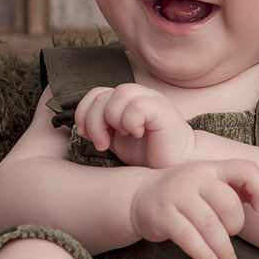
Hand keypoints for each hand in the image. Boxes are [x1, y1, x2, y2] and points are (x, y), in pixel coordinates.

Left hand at [75, 84, 195, 168]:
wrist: (178, 165)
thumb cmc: (149, 155)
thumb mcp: (117, 141)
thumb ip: (101, 128)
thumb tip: (80, 126)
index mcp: (125, 101)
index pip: (95, 93)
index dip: (84, 112)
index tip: (85, 135)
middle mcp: (138, 96)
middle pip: (103, 95)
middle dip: (94, 122)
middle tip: (102, 144)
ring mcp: (152, 100)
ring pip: (119, 94)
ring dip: (112, 120)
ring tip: (121, 137)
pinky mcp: (163, 110)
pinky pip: (137, 106)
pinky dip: (131, 121)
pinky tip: (136, 134)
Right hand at [130, 159, 258, 258]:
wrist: (140, 196)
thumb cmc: (183, 194)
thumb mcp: (206, 184)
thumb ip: (231, 190)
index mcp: (211, 168)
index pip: (246, 169)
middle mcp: (195, 177)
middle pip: (229, 204)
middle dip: (236, 227)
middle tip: (232, 238)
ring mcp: (177, 194)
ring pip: (209, 224)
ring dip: (223, 248)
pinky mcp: (163, 214)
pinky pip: (188, 236)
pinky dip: (203, 252)